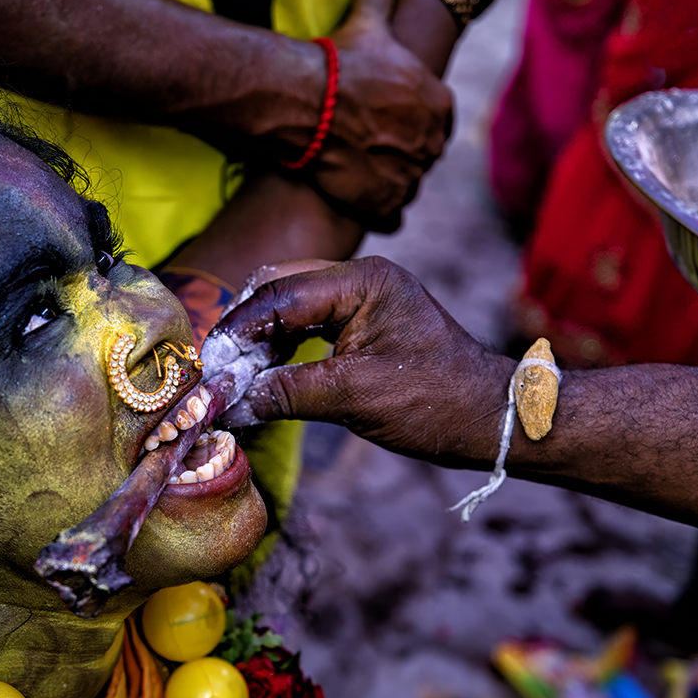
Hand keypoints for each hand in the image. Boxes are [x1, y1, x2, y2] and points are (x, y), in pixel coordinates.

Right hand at [212, 256, 511, 464]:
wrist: (489, 419)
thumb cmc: (435, 403)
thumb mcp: (354, 398)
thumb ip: (287, 392)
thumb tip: (231, 402)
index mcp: (363, 281)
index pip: (280, 294)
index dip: (238, 330)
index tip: (209, 364)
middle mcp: (361, 278)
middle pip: (279, 289)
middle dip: (245, 330)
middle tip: (218, 371)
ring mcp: (363, 298)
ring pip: (290, 306)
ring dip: (261, 340)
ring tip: (237, 378)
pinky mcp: (364, 322)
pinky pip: (308, 324)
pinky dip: (282, 347)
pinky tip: (266, 375)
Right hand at [306, 0, 454, 225]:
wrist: (310, 104)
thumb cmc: (342, 64)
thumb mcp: (368, 26)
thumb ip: (379, 3)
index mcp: (439, 106)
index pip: (438, 119)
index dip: (415, 119)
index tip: (392, 119)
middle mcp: (431, 145)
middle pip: (423, 154)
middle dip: (403, 152)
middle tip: (372, 146)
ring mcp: (409, 177)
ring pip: (408, 185)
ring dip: (391, 182)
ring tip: (362, 173)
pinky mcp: (384, 204)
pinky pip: (392, 218)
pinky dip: (379, 212)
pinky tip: (360, 201)